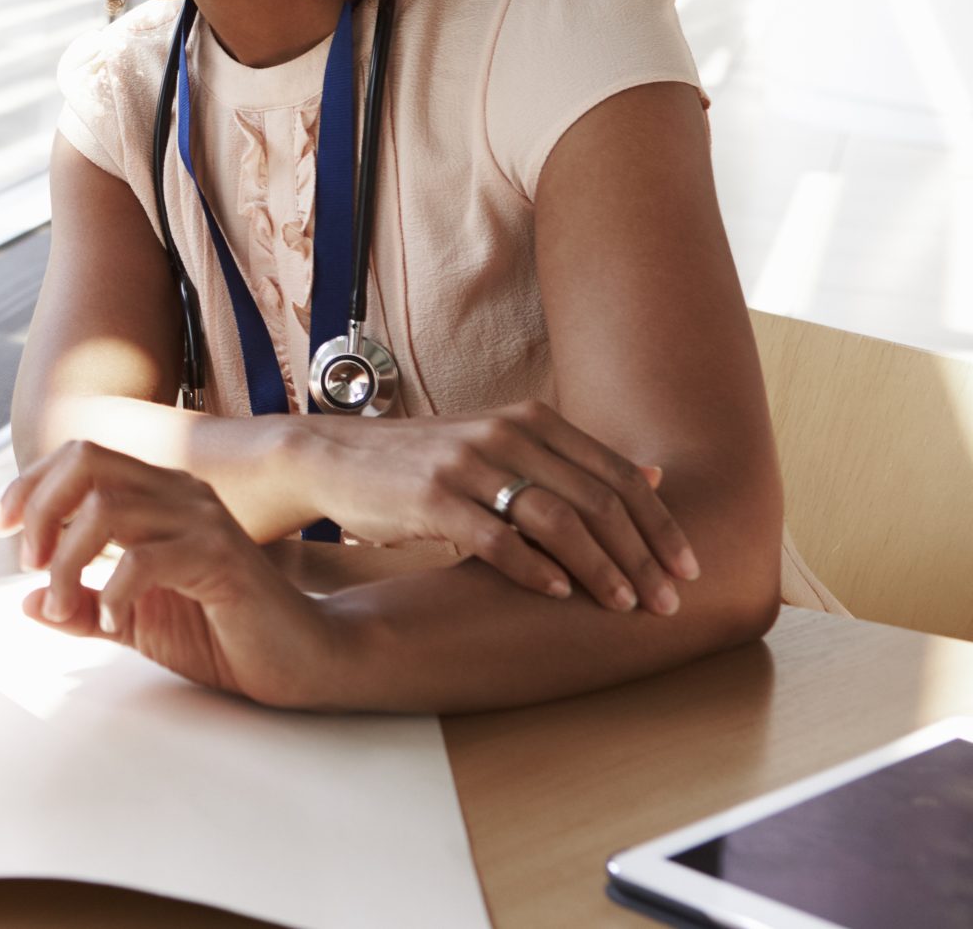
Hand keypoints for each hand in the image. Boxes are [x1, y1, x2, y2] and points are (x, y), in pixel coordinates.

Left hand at [0, 441, 350, 706]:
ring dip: (68, 558)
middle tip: (30, 561)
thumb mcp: (135, 621)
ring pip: (108, 509)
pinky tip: (112, 619)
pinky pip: (146, 558)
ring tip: (62, 599)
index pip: (80, 459)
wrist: (296, 660)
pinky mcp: (220, 560)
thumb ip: (84, 607)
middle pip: (88, 463)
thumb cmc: (222, 633)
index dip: (29, 484)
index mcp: (158, 496)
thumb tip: (28, 604)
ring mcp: (202, 523)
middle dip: (42, 506)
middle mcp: (179, 495)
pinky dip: (112, 590)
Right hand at [292, 400, 698, 613]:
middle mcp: (505, 434)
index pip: (617, 474)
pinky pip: (497, 538)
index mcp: (531, 420)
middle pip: (596, 499)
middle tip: (668, 600)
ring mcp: (468, 464)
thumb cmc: (425, 463)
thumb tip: (653, 476)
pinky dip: (535, 570)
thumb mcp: (502, 448)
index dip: (660, 524)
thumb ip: (572, 461)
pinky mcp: (432, 497)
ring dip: (599, 568)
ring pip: (556, 520)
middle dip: (641, 555)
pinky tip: (558, 595)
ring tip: (624, 605)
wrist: (336, 458)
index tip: (688, 567)